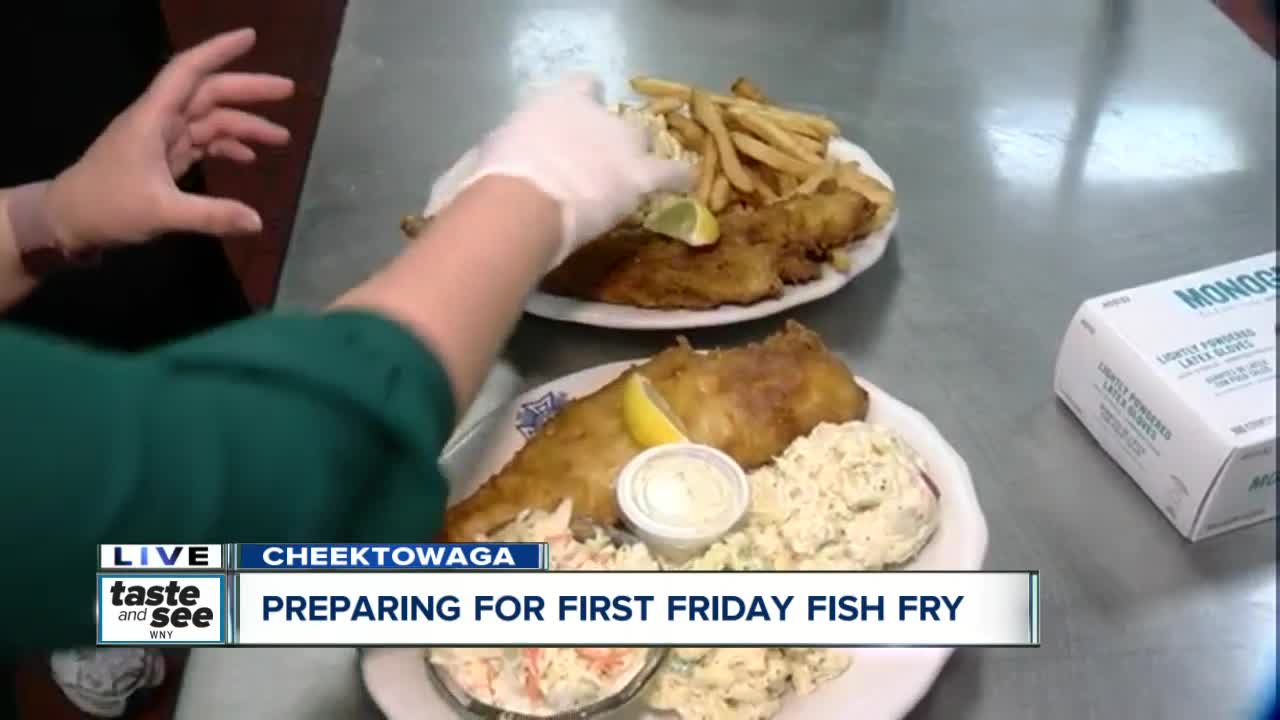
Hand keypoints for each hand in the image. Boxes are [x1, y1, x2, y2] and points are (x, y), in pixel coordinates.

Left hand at [44, 28, 293, 250]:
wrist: (68, 221)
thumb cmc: (107, 206)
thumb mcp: (161, 212)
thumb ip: (211, 215)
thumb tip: (257, 222)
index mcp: (154, 118)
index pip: (189, 71)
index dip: (219, 51)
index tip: (251, 37)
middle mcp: (160, 120)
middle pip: (209, 93)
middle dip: (248, 90)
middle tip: (289, 90)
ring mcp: (162, 139)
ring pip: (210, 120)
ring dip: (244, 125)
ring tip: (282, 137)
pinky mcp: (164, 159)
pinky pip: (203, 143)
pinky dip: (227, 146)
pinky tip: (249, 157)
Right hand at [425, 73, 692, 267]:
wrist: (521, 201)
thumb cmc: (489, 180)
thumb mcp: (477, 164)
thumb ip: (486, 165)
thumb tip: (449, 200)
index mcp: (554, 101)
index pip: (581, 86)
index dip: (584, 103)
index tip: (580, 119)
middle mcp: (595, 113)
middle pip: (617, 117)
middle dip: (613, 136)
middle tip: (603, 163)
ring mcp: (622, 142)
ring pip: (646, 139)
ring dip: (642, 156)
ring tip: (640, 175)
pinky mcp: (640, 175)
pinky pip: (672, 172)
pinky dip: (680, 178)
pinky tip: (687, 185)